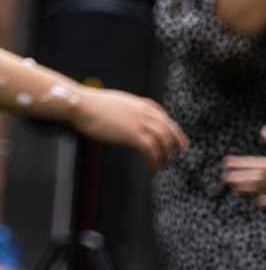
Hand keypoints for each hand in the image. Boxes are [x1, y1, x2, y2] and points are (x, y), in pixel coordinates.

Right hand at [69, 88, 186, 163]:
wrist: (82, 105)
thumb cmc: (92, 105)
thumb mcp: (117, 103)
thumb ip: (128, 110)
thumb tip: (127, 118)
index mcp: (140, 104)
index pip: (163, 116)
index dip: (172, 127)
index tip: (175, 136)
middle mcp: (144, 113)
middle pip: (167, 127)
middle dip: (175, 140)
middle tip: (179, 150)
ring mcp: (139, 123)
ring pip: (162, 139)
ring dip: (166, 152)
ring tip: (165, 161)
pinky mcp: (132, 135)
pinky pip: (150, 149)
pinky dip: (154, 159)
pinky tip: (152, 166)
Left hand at [222, 126, 265, 206]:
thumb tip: (264, 131)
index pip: (249, 165)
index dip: (237, 164)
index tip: (226, 163)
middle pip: (249, 180)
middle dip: (235, 178)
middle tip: (224, 178)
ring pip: (257, 191)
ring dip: (244, 190)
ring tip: (235, 189)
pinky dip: (263, 202)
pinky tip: (258, 202)